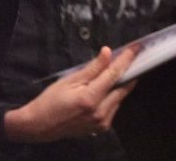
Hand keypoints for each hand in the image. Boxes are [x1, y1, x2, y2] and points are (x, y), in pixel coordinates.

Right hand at [2, 47, 137, 142]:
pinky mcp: (102, 127)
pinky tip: (104, 92)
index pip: (114, 75)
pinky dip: (113, 97)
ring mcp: (102, 122)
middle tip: (131, 59)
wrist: (40, 125)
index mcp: (90, 99)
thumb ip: (93, 68)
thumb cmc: (51, 101)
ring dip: (119, 85)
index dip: (126, 60)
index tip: (135, 49)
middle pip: (123, 87)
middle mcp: (99, 112)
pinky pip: (114, 107)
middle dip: (128, 72)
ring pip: (120, 98)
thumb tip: (108, 53)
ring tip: (113, 75)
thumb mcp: (70, 80)